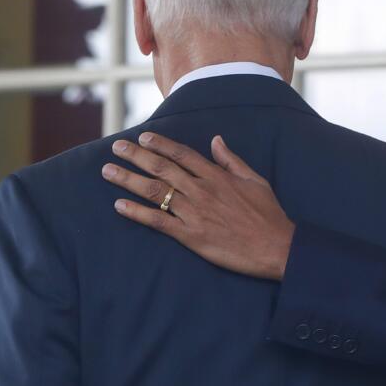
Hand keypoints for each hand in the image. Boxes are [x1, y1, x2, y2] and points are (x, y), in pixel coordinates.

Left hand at [102, 133, 294, 281]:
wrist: (276, 248)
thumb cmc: (269, 215)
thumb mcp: (255, 180)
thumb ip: (231, 160)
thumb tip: (216, 140)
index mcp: (217, 176)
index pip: (182, 154)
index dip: (160, 144)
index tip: (143, 137)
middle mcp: (202, 191)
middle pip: (162, 168)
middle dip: (136, 156)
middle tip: (116, 147)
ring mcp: (195, 213)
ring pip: (156, 191)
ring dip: (129, 179)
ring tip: (108, 171)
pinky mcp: (192, 236)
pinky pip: (158, 221)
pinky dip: (137, 212)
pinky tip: (119, 205)